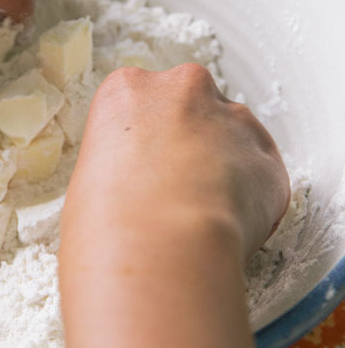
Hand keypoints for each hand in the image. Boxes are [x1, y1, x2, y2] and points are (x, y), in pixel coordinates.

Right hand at [58, 64, 292, 347]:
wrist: (154, 257)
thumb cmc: (99, 238)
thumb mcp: (84, 203)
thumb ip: (106, 184)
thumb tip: (110, 218)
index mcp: (122, 95)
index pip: (140, 94)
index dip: (147, 140)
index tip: (150, 169)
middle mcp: (176, 90)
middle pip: (192, 100)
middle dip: (192, 139)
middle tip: (181, 193)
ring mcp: (225, 118)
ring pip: (234, 130)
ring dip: (228, 163)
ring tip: (212, 218)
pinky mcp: (263, 155)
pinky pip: (262, 165)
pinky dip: (256, 191)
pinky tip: (238, 226)